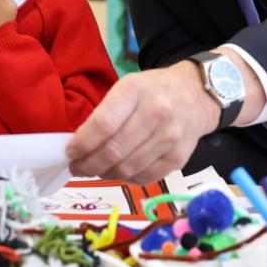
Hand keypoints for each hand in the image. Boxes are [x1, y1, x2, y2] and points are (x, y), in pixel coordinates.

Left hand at [65, 61, 221, 182]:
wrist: (196, 95)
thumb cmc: (153, 90)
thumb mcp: (127, 87)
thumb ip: (105, 112)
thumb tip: (79, 145)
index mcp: (135, 90)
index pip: (103, 124)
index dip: (82, 143)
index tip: (70, 152)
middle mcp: (156, 113)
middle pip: (114, 151)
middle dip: (88, 165)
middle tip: (77, 167)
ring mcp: (170, 138)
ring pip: (127, 169)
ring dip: (104, 174)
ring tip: (96, 170)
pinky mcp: (179, 158)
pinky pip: (144, 177)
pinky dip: (126, 178)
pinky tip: (119, 171)